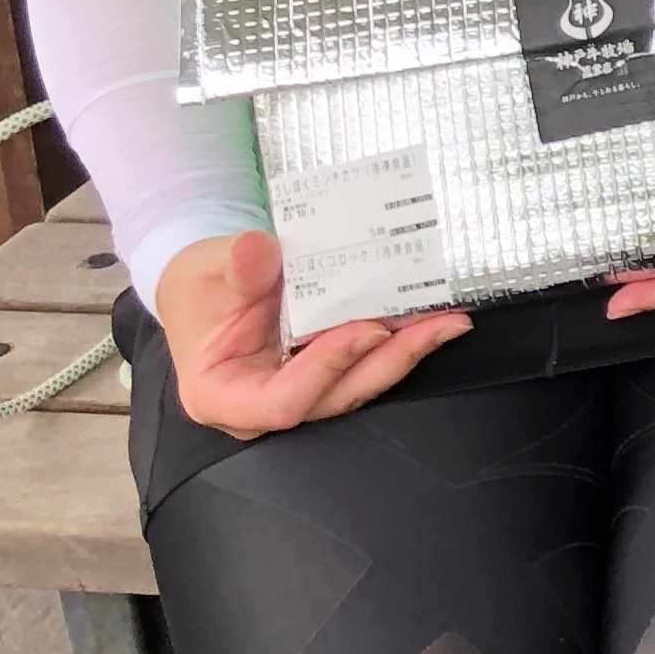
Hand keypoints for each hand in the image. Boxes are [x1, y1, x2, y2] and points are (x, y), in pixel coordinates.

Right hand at [155, 231, 469, 439]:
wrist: (212, 283)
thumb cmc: (203, 283)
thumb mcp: (210, 269)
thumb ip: (236, 268)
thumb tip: (255, 248)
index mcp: (221, 394)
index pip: (280, 403)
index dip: (326, 370)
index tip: (367, 330)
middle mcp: (263, 405)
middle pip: (335, 396)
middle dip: (390, 360)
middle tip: (440, 323)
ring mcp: (300, 391)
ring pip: (359, 383)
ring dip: (407, 352)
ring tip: (451, 318)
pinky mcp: (326, 372)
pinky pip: (365, 362)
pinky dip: (399, 340)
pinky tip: (434, 315)